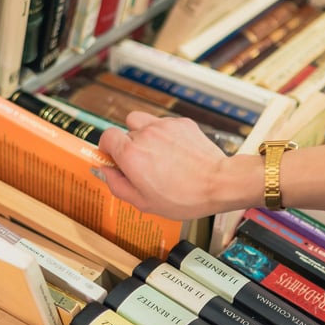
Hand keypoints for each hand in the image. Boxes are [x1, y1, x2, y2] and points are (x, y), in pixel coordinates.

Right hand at [98, 111, 234, 219]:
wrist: (219, 183)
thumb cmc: (185, 197)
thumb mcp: (143, 202)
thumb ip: (117, 185)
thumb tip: (105, 171)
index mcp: (131, 154)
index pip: (106, 137)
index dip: (108, 148)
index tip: (114, 158)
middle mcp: (145, 135)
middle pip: (126, 132)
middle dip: (130, 146)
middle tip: (143, 164)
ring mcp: (164, 126)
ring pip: (142, 122)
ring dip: (144, 134)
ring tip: (157, 153)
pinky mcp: (181, 122)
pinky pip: (165, 124)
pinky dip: (166, 135)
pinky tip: (176, 151)